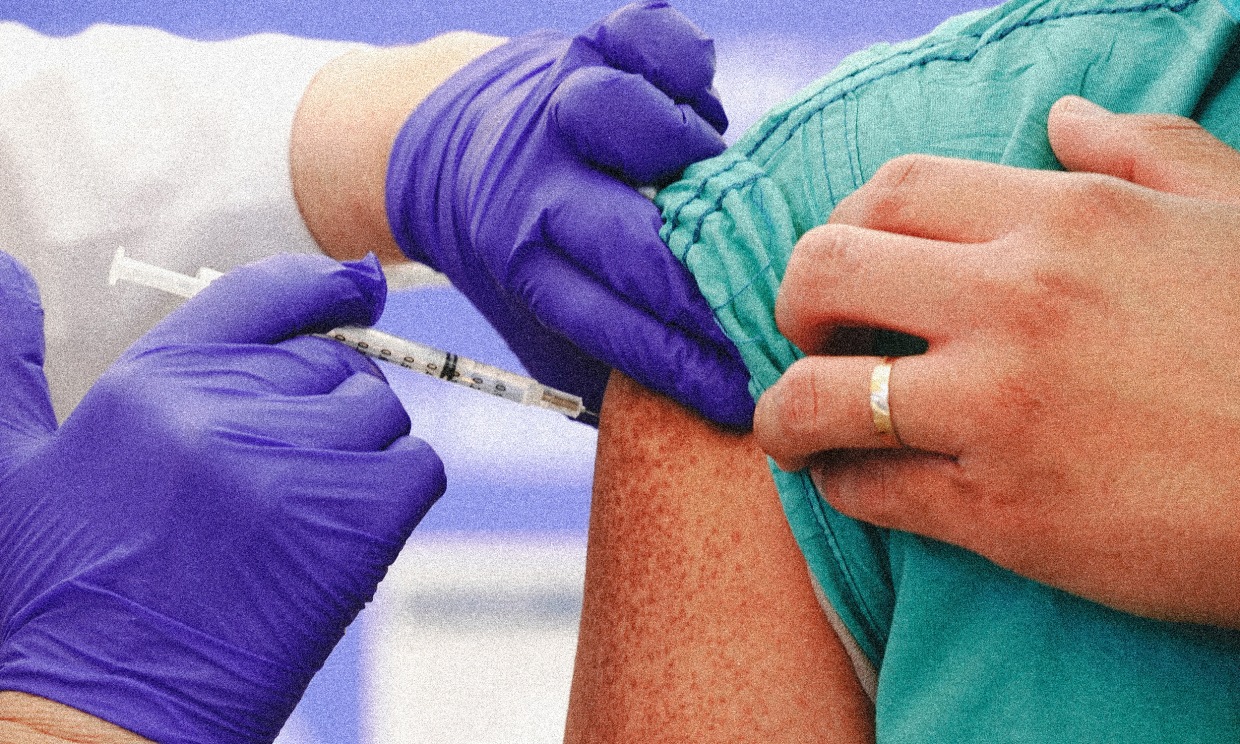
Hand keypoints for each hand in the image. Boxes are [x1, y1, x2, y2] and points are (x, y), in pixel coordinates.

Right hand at [0, 253, 445, 741]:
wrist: (96, 720)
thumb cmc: (53, 600)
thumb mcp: (9, 465)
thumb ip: (6, 358)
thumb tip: (4, 267)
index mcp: (152, 381)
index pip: (264, 295)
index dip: (325, 288)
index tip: (358, 291)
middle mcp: (226, 409)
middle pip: (333, 365)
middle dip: (324, 406)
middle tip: (285, 475)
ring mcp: (294, 465)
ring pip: (381, 416)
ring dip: (360, 454)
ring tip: (299, 516)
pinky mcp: (353, 523)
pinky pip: (418, 468)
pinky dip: (398, 493)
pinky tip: (343, 535)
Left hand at [386, 1, 752, 426]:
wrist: (445, 146)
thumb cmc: (521, 252)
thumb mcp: (539, 324)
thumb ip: (607, 365)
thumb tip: (706, 418)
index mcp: (520, 261)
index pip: (614, 326)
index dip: (686, 365)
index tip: (744, 395)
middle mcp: (532, 183)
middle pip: (628, 238)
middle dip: (703, 288)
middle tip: (762, 309)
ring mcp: (558, 104)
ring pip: (622, 117)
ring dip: (683, 156)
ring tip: (711, 181)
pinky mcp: (589, 42)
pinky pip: (646, 35)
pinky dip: (681, 60)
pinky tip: (699, 95)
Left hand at [753, 96, 1239, 626]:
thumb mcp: (1231, 214)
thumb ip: (1143, 151)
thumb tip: (1062, 116)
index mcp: (1066, 220)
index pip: (894, 190)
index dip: (845, 222)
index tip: (848, 263)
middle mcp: (1016, 303)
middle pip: (825, 272)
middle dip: (793, 303)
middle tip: (810, 334)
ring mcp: (999, 409)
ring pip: (819, 396)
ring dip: (785, 412)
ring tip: (794, 424)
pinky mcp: (1001, 511)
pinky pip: (870, 490)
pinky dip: (841, 485)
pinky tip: (850, 483)